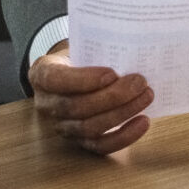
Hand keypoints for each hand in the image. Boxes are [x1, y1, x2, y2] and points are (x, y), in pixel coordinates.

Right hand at [29, 43, 152, 153]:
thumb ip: (96, 46)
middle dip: (112, 97)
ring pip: (89, 128)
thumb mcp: (79, 45)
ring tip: (146, 96)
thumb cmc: (79, 57)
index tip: (112, 73)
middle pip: (76, 107)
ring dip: (122, 113)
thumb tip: (131, 42)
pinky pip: (101, 146)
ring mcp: (62, 126)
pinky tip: (143, 121)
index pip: (55, 80)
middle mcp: (47, 104)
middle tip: (140, 82)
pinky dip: (124, 136)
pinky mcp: (80, 142)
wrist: (73, 75)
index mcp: (41, 74)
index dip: (84, 80)